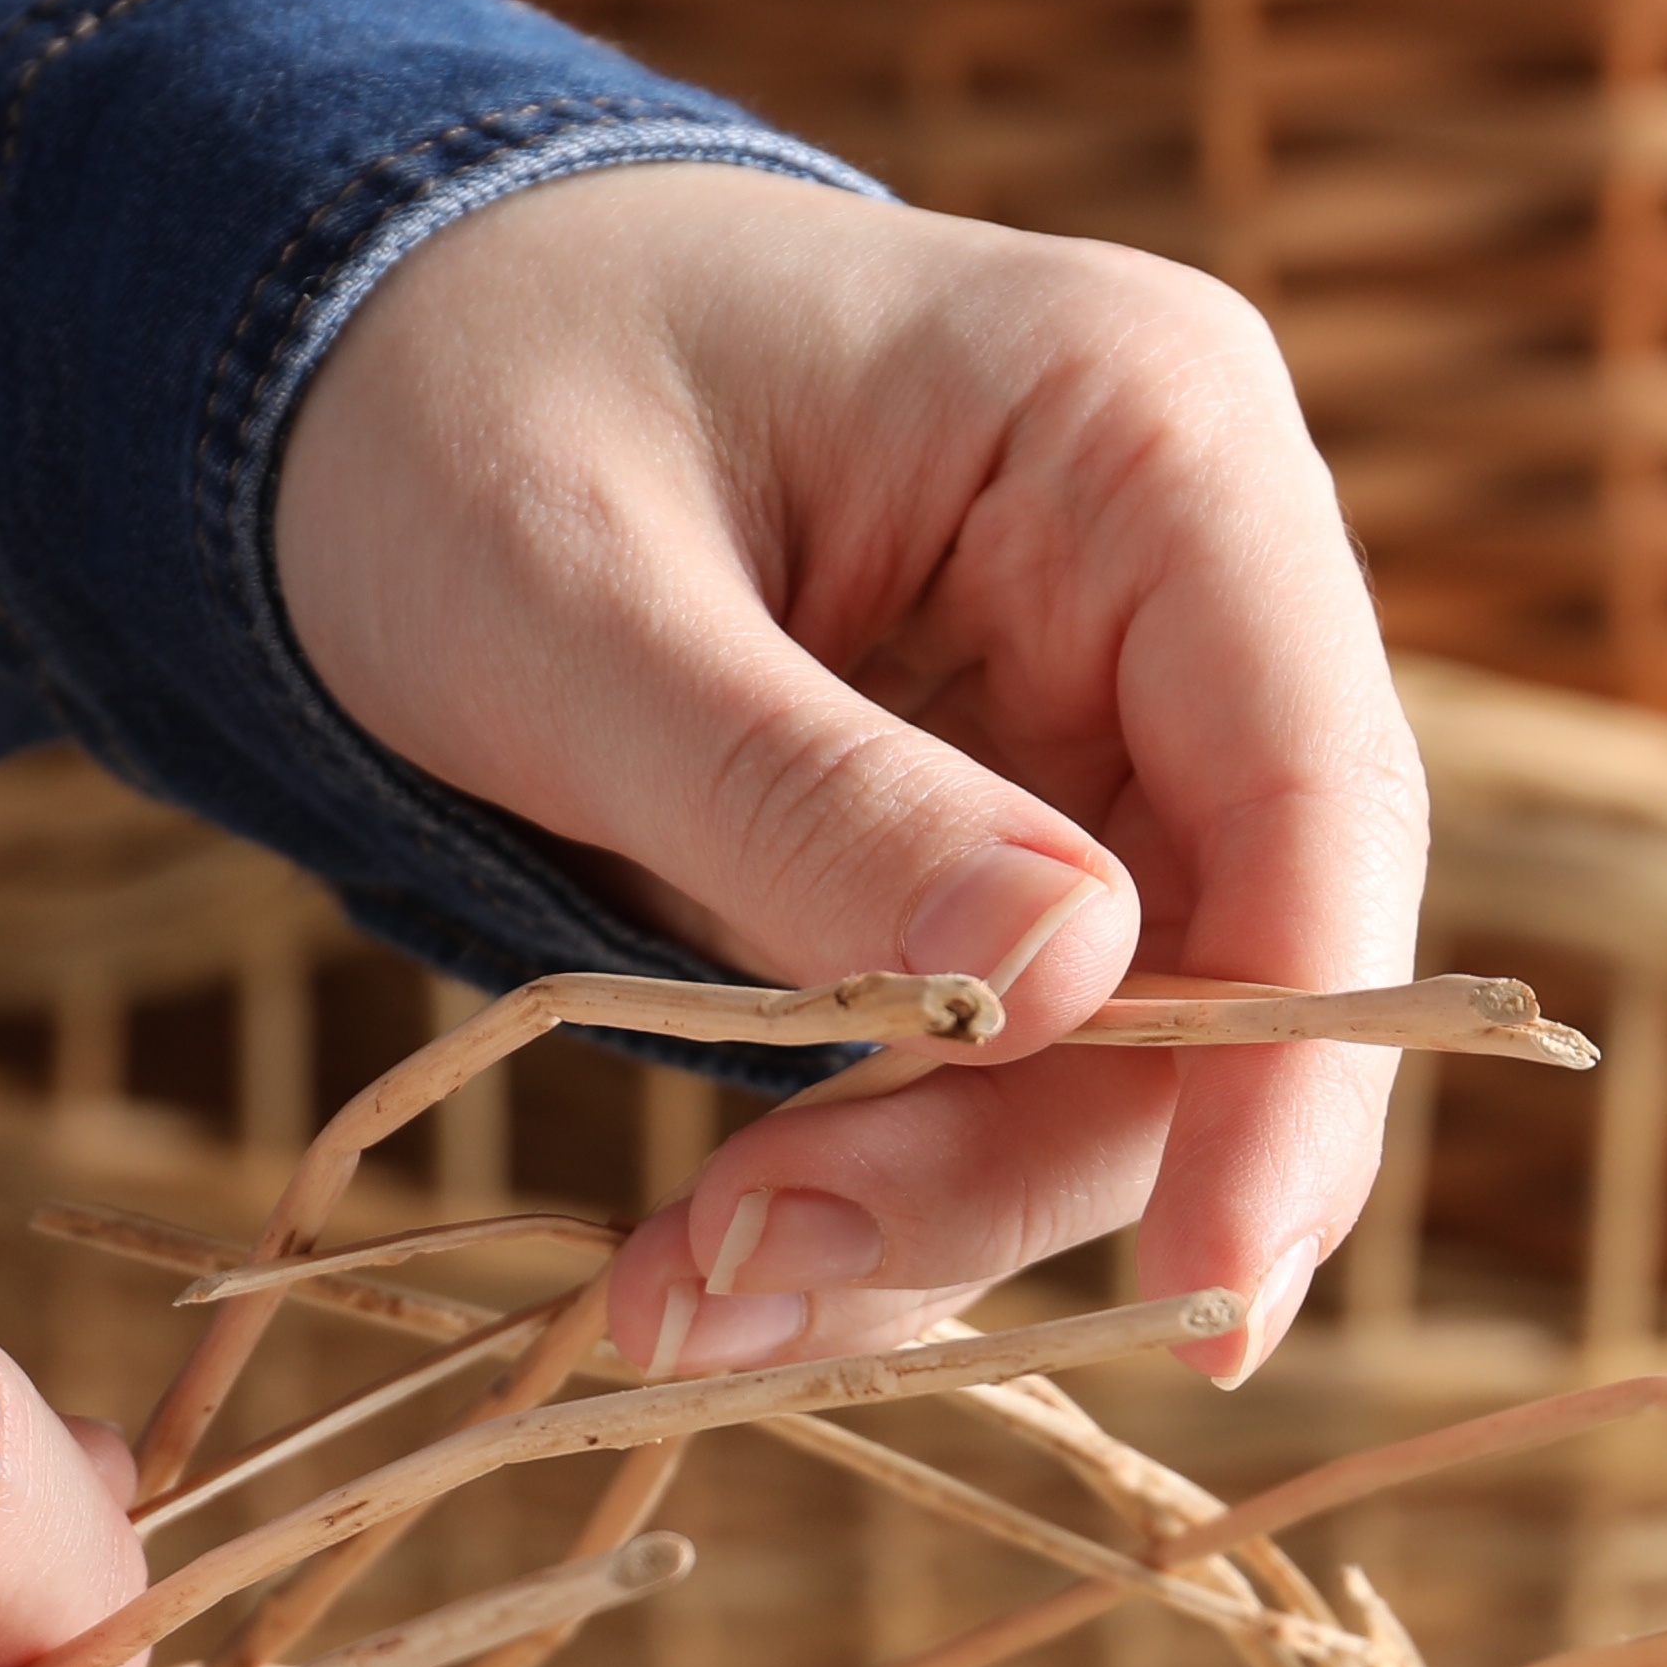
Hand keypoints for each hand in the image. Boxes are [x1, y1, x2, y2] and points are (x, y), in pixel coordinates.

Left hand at [272, 165, 1417, 1383]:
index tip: (1218, 1303)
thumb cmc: (454, 398)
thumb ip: (806, 794)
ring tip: (675, 1294)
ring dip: (919, 1221)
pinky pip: (1009, 1091)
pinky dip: (869, 1202)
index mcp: (1147, 437)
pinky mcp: (1016, 872)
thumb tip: (1068, 983)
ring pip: (1124, 1075)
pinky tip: (698, 1272)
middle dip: (1018, 1170)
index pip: (1315, 792)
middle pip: (1239, 976)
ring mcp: (1107, 746)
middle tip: (763, 1273)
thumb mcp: (572, 593)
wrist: (351, 364)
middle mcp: (1183, 600)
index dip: (1297, 1068)